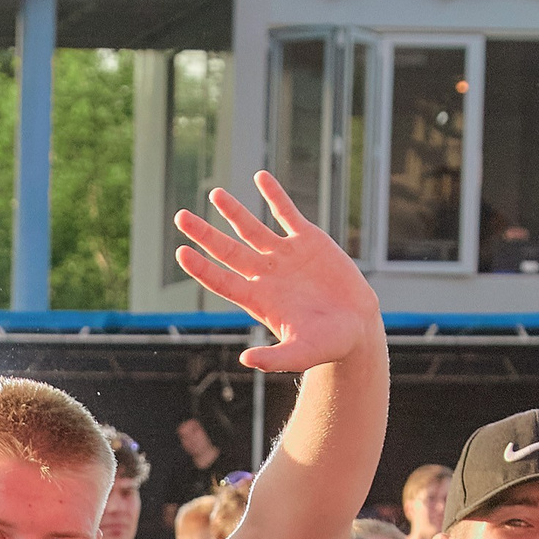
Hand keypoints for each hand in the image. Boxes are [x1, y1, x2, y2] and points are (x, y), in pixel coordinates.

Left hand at [175, 171, 380, 373]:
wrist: (358, 327)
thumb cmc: (329, 345)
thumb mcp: (302, 354)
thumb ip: (275, 359)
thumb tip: (246, 361)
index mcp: (259, 300)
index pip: (222, 280)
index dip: (201, 267)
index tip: (181, 252)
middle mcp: (266, 275)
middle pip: (228, 250)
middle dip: (205, 234)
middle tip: (180, 217)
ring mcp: (285, 256)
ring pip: (252, 228)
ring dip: (233, 211)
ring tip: (214, 194)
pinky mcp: (308, 241)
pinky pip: (287, 213)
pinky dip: (274, 196)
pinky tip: (260, 177)